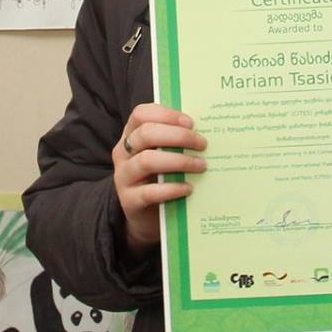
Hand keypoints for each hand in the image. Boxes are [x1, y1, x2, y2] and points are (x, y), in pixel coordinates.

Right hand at [112, 103, 206, 254]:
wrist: (144, 217)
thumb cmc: (159, 178)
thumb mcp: (162, 155)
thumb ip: (174, 141)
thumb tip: (207, 129)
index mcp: (131, 135)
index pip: (141, 114)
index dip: (166, 115)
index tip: (191, 123)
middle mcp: (123, 153)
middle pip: (146, 134)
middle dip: (178, 136)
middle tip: (202, 144)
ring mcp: (124, 177)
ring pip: (147, 161)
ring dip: (179, 161)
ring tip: (201, 166)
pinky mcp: (129, 201)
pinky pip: (150, 192)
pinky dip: (172, 189)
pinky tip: (189, 188)